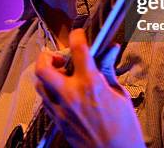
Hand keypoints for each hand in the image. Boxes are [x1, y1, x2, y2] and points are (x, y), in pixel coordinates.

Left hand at [34, 29, 145, 147]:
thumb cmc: (124, 129)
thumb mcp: (120, 95)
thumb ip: (108, 70)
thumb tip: (110, 50)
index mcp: (91, 84)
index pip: (78, 49)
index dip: (77, 35)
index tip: (79, 34)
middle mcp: (71, 95)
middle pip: (43, 67)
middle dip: (47, 56)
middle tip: (58, 57)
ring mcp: (61, 110)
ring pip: (39, 84)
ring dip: (47, 75)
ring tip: (60, 75)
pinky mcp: (58, 123)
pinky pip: (45, 102)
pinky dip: (50, 92)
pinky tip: (62, 93)